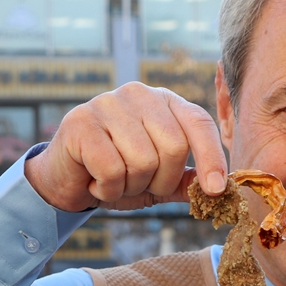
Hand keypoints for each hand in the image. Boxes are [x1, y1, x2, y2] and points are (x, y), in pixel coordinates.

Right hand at [24, 82, 227, 212]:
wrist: (64, 179)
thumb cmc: (116, 176)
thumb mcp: (158, 181)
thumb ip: (187, 181)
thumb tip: (221, 191)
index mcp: (164, 101)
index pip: (198, 122)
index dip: (212, 158)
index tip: (216, 190)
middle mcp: (139, 94)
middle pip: (174, 148)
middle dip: (160, 181)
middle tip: (138, 184)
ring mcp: (108, 103)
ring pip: (142, 162)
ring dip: (130, 186)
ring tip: (114, 180)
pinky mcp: (80, 122)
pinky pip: (111, 170)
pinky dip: (106, 189)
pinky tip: (94, 181)